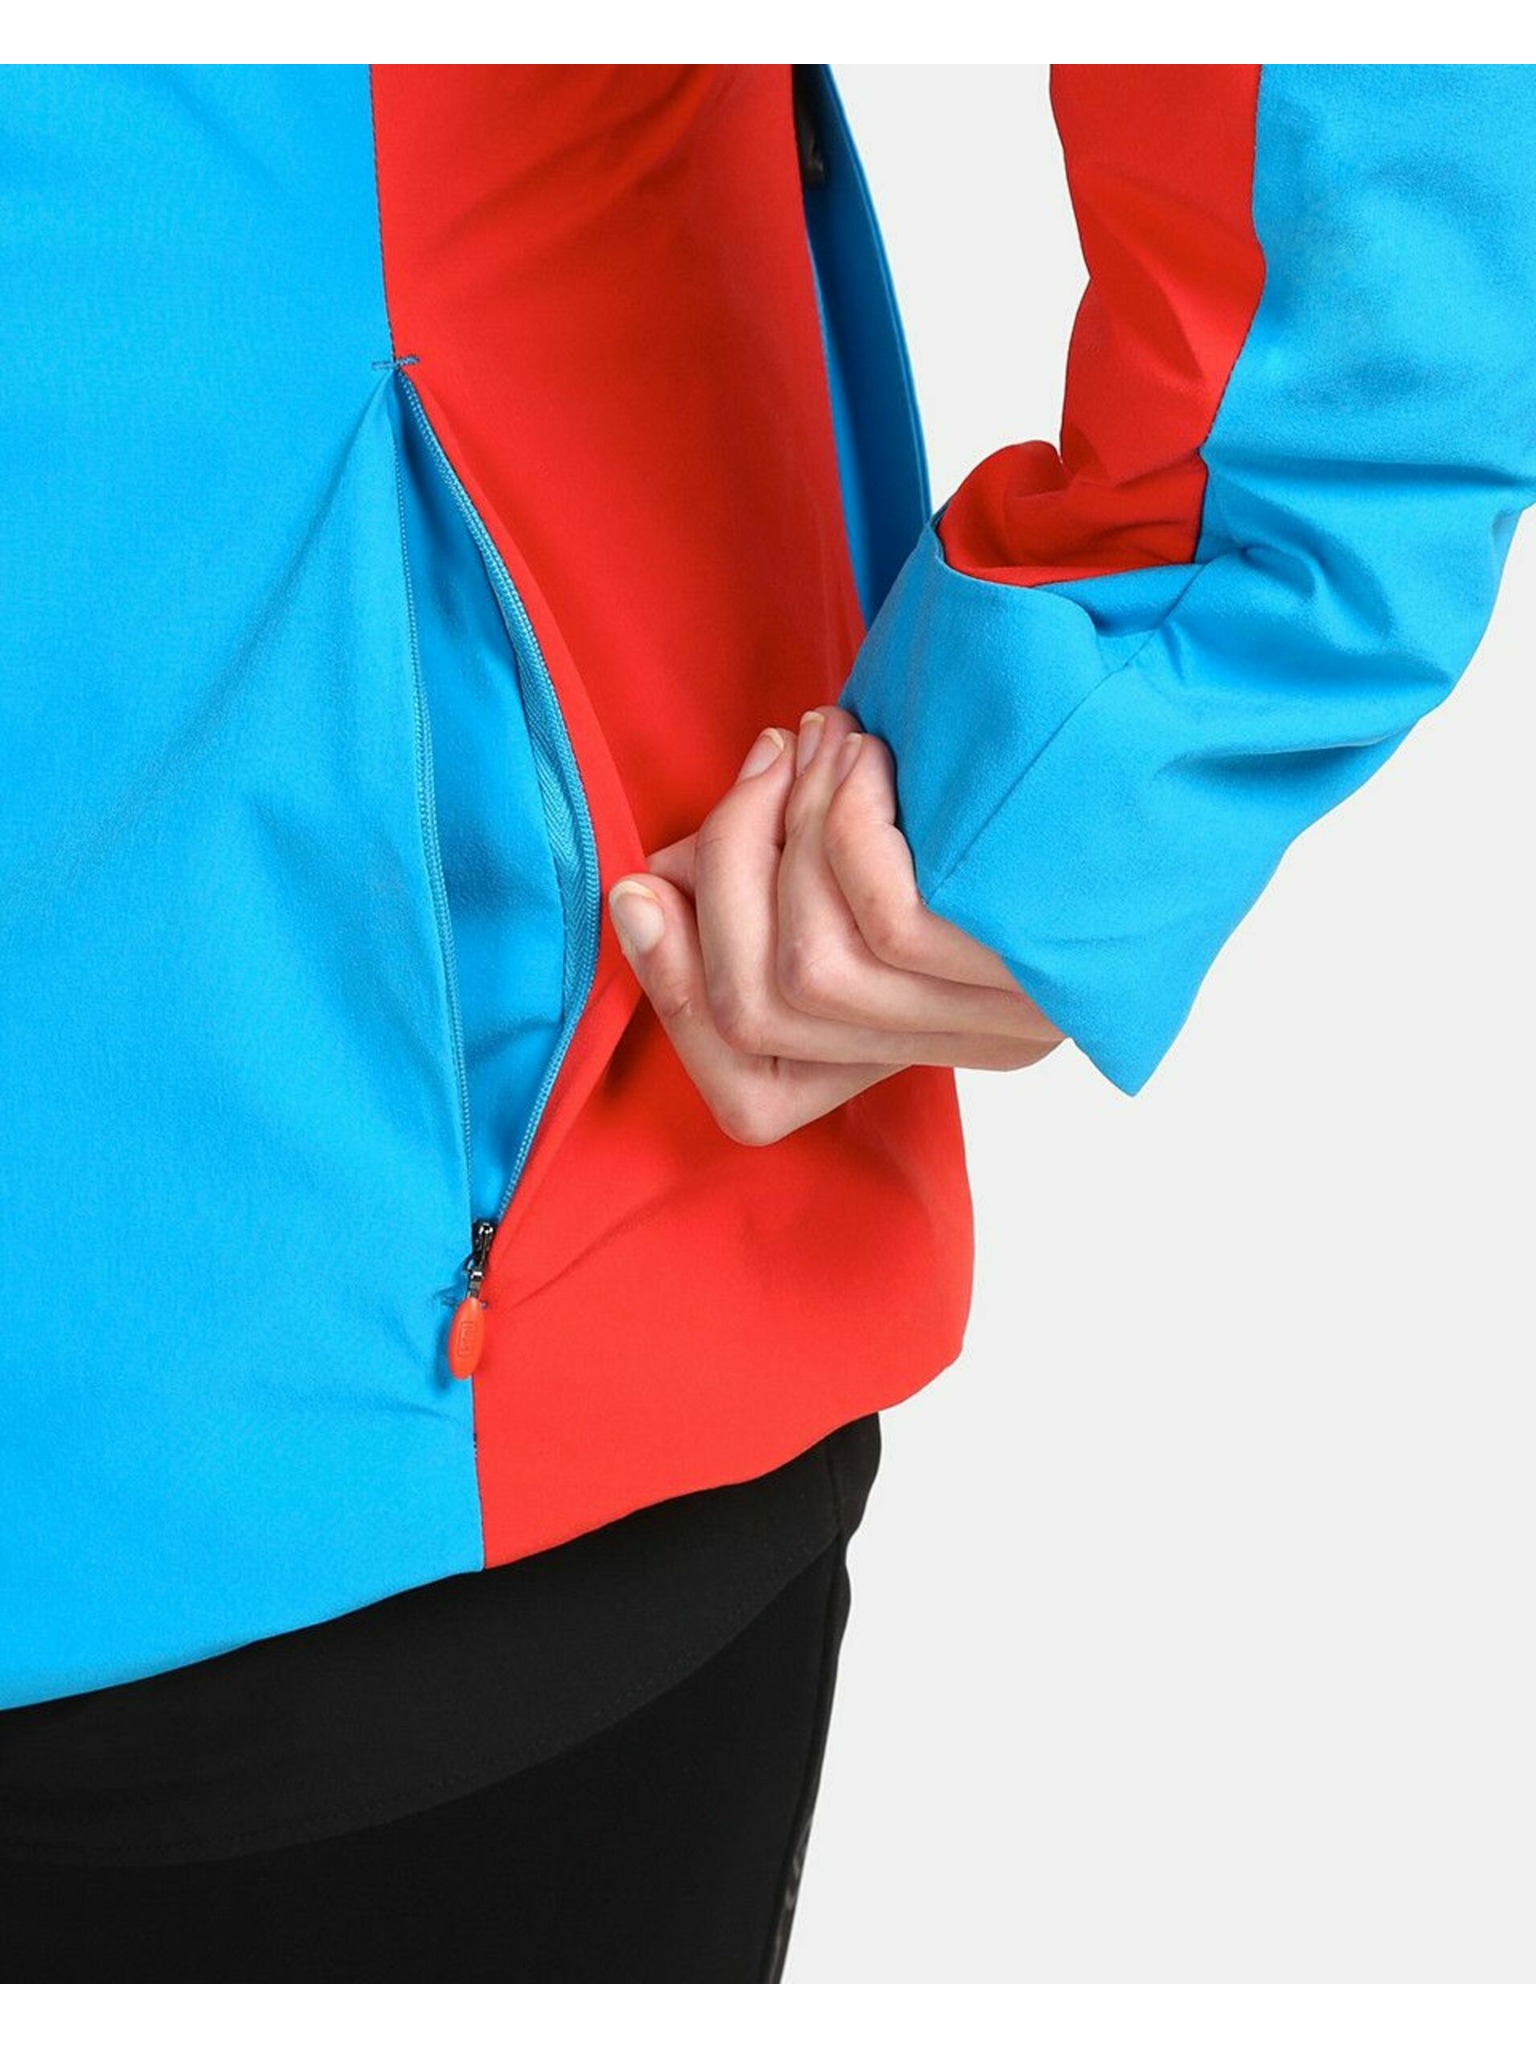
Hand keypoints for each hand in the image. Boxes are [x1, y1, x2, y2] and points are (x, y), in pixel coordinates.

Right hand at [604, 705, 1063, 1145]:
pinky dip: (842, 827)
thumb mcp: (883, 843)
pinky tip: (867, 758)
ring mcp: (1011, 1021)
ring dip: (782, 836)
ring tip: (820, 743)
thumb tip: (642, 899)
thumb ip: (770, 884)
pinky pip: (880, 918)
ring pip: (811, 969)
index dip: (675, 991)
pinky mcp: (1038, 971)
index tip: (650, 880)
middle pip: (761, 1010)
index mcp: (927, 1052)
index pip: (751, 1099)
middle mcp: (969, 1055)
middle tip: (763, 760)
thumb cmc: (1016, 768)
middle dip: (725, 870)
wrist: (1192, 699)